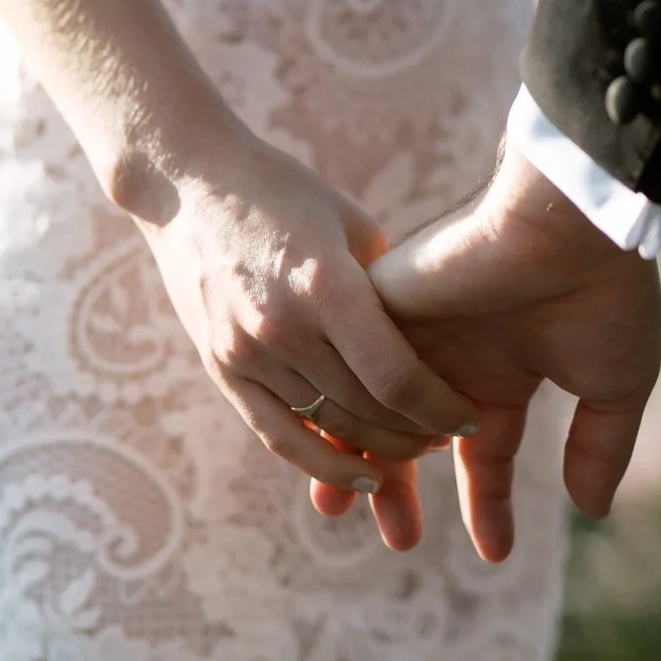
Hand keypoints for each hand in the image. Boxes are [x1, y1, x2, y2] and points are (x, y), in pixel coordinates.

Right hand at [132, 122, 479, 496]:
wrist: (188, 182)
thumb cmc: (285, 192)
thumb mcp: (350, 225)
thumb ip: (386, 290)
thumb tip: (429, 349)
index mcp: (325, 284)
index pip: (395, 376)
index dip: (442, 409)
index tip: (472, 418)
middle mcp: (283, 326)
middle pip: (367, 411)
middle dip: (419, 434)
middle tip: (448, 435)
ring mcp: (245, 351)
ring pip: (328, 428)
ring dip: (380, 450)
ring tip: (415, 448)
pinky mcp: (220, 367)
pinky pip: (279, 435)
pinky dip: (324, 464)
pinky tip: (364, 477)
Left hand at [313, 145, 660, 559]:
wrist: (574, 224)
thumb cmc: (603, 292)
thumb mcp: (613, 385)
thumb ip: (599, 446)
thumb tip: (591, 509)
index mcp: (502, 371)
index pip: (482, 450)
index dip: (487, 503)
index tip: (496, 555)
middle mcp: (451, 355)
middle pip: (406, 437)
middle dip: (396, 489)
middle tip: (395, 542)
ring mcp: (414, 330)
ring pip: (365, 405)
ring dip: (357, 456)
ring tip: (340, 507)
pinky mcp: (380, 303)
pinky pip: (347, 366)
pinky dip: (344, 406)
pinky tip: (344, 444)